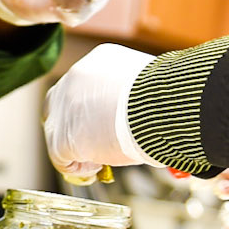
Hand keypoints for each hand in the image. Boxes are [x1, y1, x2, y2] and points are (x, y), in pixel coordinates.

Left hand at [42, 42, 153, 180]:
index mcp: (100, 61)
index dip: (91, 111)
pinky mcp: (62, 137)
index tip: (106, 127)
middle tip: (99, 146)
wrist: (161, 110)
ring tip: (105, 159)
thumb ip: (133, 99)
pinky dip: (80, 168)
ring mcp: (65, 107)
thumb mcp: (149, 89)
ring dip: (80, 150)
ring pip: (58, 132)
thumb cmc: (169, 101)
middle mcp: (75, 78)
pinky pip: (61, 158)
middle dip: (74, 127)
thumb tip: (139, 120)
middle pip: (60, 105)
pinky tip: (99, 166)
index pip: (84, 87)